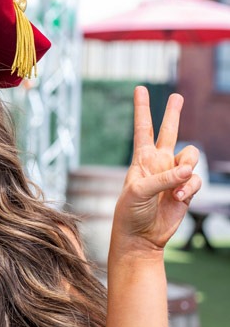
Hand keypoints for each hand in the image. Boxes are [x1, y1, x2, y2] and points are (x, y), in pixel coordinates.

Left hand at [113, 86, 200, 250]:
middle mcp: (158, 163)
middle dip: (173, 114)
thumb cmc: (130, 213)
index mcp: (141, 160)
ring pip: (191, 157)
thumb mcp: (139, 192)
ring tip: (176, 189)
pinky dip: (190, 188)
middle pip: (169, 132)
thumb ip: (163, 178)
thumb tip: (188, 169)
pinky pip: (195, 180)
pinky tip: (179, 199)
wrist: (139, 237)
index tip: (140, 88)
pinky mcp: (185, 190)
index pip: (143, 129)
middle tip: (177, 96)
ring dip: (188, 170)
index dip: (142, 108)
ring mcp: (173, 176)